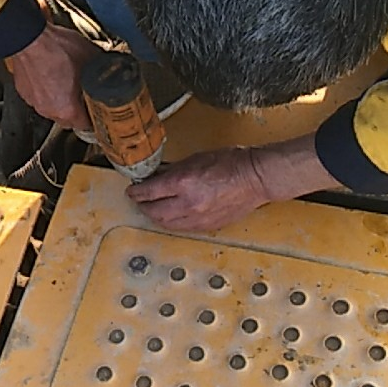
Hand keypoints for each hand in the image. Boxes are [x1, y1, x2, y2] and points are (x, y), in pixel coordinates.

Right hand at [7, 24, 99, 128]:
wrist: (30, 37)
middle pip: (68, 120)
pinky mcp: (24, 91)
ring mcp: (35, 101)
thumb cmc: (56, 47)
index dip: (95, 117)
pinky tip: (53, 76)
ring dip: (61, 100)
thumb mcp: (91, 56)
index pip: (86, 125)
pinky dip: (47, 91)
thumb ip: (103, 68)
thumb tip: (111, 67)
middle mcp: (49, 110)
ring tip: (68, 84)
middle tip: (86, 96)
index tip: (99, 111)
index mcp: (67, 108)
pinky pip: (40, 97)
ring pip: (53, 109)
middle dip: (78, 110)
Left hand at [128, 147, 269, 233]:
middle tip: (140, 200)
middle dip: (143, 206)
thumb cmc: (230, 163)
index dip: (137, 192)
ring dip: (156, 217)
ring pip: (166, 224)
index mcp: (183, 182)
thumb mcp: (195, 159)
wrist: (255, 178)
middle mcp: (188, 203)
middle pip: (154, 212)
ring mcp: (198, 217)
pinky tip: (171, 216)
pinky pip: (183, 228)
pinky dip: (173, 222)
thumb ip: (173, 170)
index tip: (132, 191)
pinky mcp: (207, 226)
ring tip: (153, 209)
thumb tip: (157, 177)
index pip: (149, 192)